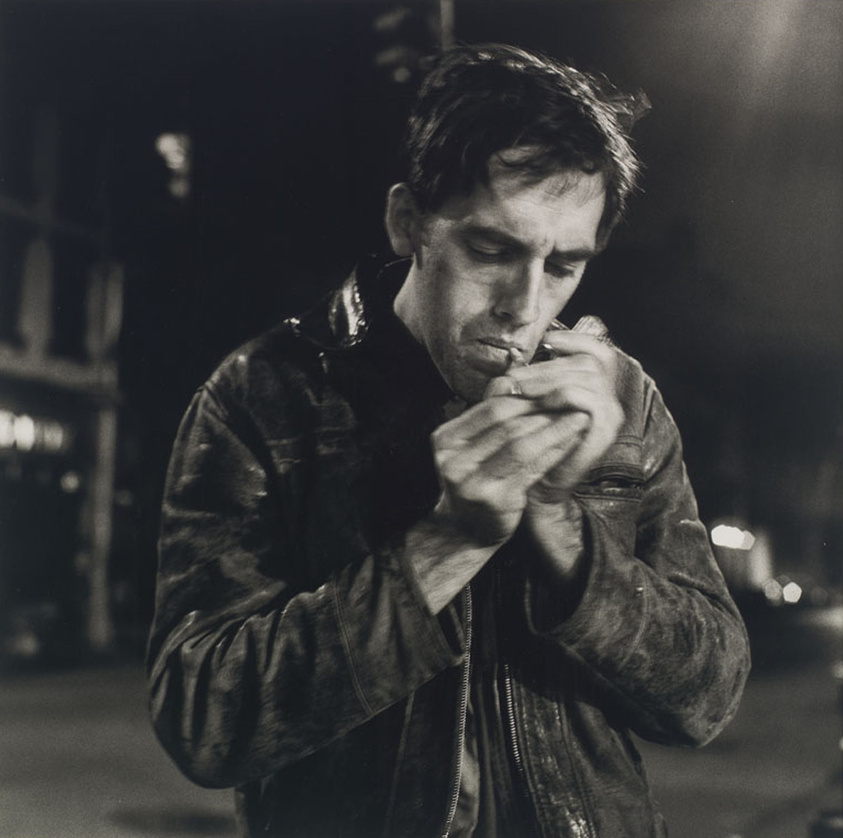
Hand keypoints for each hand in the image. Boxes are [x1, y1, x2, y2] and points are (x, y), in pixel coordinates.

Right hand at [429, 393, 585, 545]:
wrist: (464, 529)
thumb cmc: (475, 480)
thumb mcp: (471, 447)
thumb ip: (489, 417)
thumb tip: (515, 378)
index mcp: (445, 439)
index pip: (491, 408)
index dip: (525, 398)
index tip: (553, 391)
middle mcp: (454, 461)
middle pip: (506, 425)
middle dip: (543, 411)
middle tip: (572, 401)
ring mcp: (472, 483)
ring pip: (522, 445)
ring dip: (555, 430)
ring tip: (578, 418)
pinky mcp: (495, 500)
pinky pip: (532, 469)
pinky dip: (554, 453)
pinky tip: (571, 443)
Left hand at [486, 330, 622, 506]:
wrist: (537, 486)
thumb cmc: (529, 444)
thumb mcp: (524, 405)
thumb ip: (523, 380)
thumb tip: (511, 357)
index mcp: (595, 390)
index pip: (598, 351)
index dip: (575, 340)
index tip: (546, 342)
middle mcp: (609, 399)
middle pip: (587, 361)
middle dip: (546, 365)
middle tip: (514, 376)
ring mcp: (611, 415)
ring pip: (586, 375)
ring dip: (547, 378)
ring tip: (518, 387)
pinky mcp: (605, 430)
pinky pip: (587, 399)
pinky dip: (561, 394)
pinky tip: (538, 401)